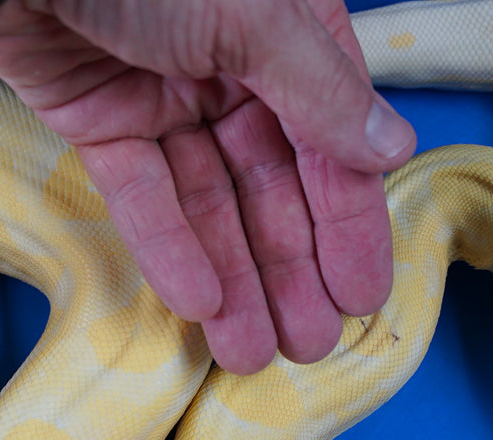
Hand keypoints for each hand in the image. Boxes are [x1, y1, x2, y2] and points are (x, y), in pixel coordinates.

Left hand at [0, 0, 415, 372]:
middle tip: (308, 344)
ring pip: (211, 201)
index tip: (360, 294)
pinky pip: (145, 193)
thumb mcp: (250, 15)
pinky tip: (199, 304)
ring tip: (252, 352)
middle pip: (273, 185)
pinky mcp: (101, 118)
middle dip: (291, 269)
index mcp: (286, 33)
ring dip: (235, 278)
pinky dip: (170, 246)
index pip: (331, 144)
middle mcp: (233, 68)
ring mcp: (166, 95)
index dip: (347, 223)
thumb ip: (320, 92)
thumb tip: (391, 150)